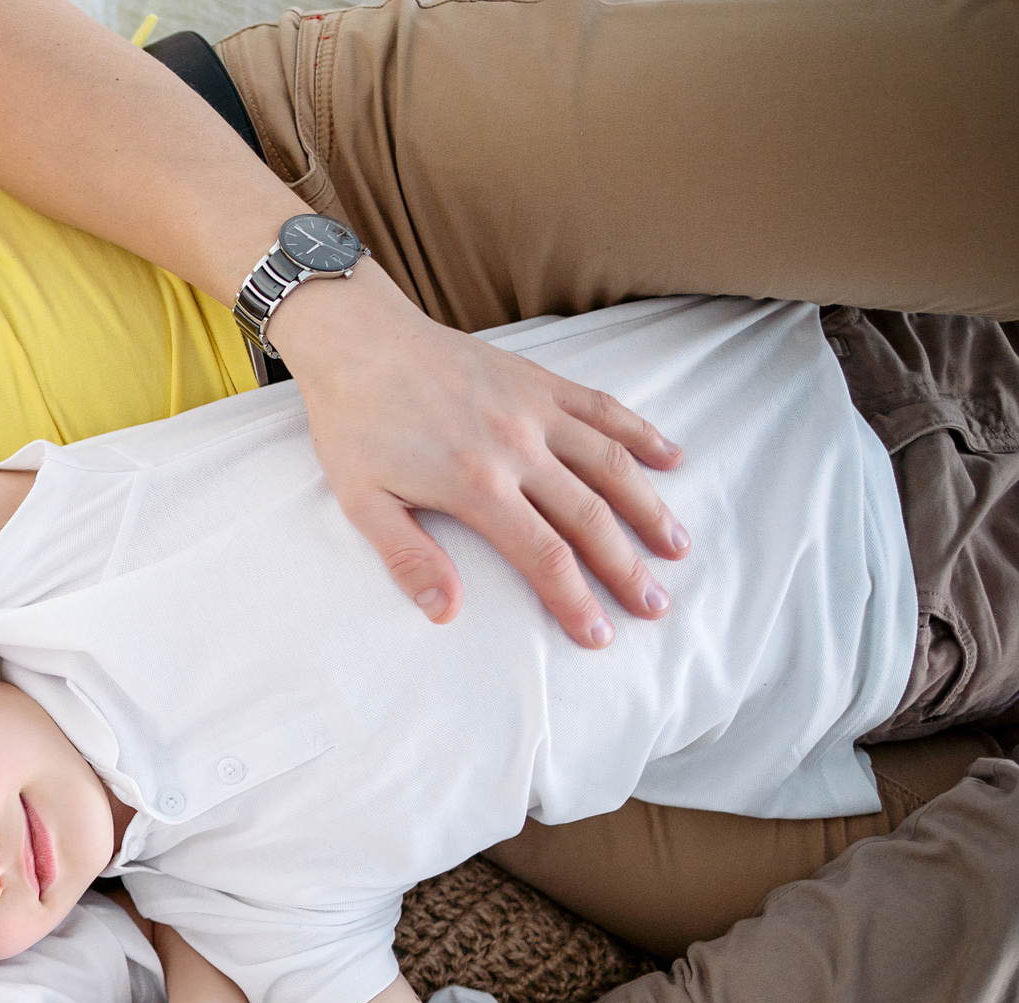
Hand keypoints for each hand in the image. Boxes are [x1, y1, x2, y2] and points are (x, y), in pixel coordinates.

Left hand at [277, 270, 689, 649]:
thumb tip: (445, 612)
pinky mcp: (539, 380)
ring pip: (612, 464)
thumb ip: (407, 558)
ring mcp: (535, 409)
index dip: (576, 600)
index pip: (543, 556)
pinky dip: (642, 434)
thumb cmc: (354, 423)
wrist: (358, 338)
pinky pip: (604, 409)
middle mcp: (518, 447)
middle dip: (626, 568)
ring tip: (677, 546)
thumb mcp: (362, 501)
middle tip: (655, 607)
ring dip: (650, 508)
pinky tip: (671, 458)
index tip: (600, 635)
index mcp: (475, 485)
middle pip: (590, 518)